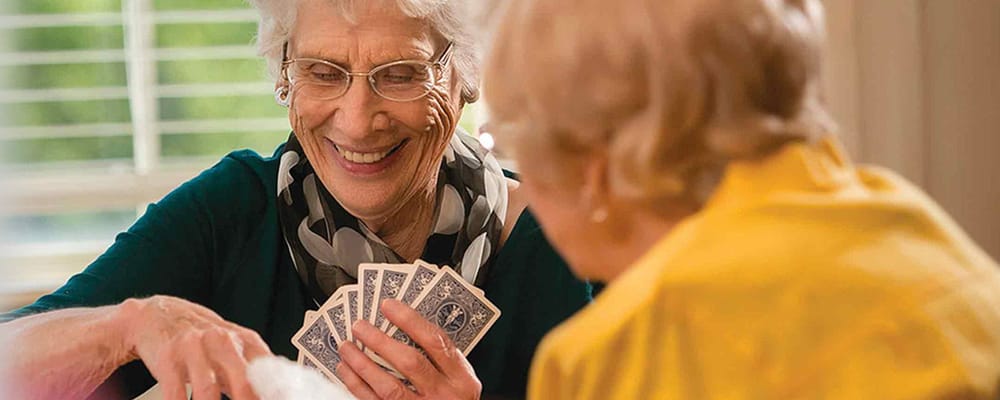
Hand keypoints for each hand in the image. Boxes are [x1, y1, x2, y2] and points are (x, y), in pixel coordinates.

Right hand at [116, 295, 271, 399]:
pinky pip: (176, 393)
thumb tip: (274, 394)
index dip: (273, 392)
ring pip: (208, 390)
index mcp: (244, 340)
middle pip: (243, 381)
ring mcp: (194, 348)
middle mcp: (222, 341)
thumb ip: (251, 370)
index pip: (268, 369)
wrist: (156, 315)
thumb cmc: (200, 337)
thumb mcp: (232, 346)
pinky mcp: (168, 359)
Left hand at [336, 299, 480, 399]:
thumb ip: (439, 358)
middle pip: (410, 362)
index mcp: (461, 378)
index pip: (435, 341)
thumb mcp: (458, 379)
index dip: (410, 320)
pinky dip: (357, 385)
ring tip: (346, 347)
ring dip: (362, 364)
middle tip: (360, 326)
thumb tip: (402, 327)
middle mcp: (442, 394)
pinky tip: (346, 371)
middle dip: (381, 341)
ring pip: (388, 386)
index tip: (388, 306)